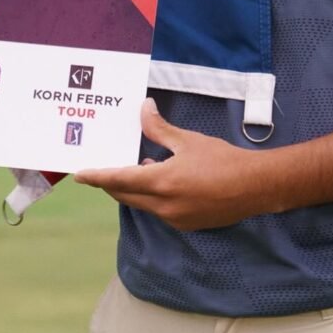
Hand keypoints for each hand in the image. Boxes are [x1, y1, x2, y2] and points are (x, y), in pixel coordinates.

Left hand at [74, 98, 270, 230]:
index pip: (118, 180)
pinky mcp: (186, 224)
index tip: (79, 175)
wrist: (253, 186)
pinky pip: (159, 211)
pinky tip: (162, 179)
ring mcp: (175, 219)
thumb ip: (160, 128)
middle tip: (102, 169)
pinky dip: (153, 196)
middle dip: (112, 183)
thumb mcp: (187, 140)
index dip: (97, 177)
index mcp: (161, 182)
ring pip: (143, 204)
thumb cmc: (221, 159)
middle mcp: (163, 206)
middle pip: (126, 195)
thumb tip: (144, 109)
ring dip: (135, 188)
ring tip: (139, 166)